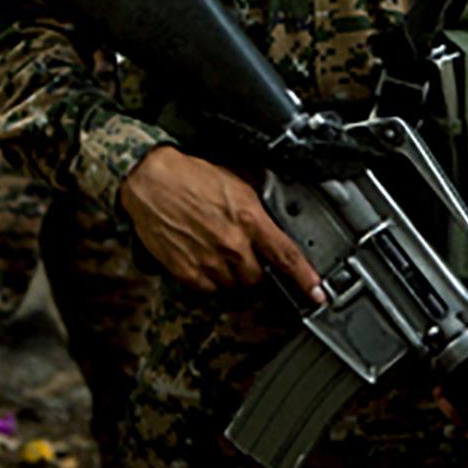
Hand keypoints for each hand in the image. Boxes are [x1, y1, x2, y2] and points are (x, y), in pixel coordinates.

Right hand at [118, 148, 324, 300]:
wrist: (150, 179)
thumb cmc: (189, 175)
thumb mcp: (236, 180)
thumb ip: (257, 205)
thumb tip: (273, 217)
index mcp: (249, 219)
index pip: (286, 256)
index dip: (306, 278)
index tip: (318, 293)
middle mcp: (232, 244)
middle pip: (259, 277)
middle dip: (255, 268)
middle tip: (242, 251)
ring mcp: (209, 261)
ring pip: (235, 286)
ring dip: (232, 275)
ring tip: (218, 251)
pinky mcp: (187, 271)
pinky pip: (209, 289)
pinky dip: (210, 280)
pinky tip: (203, 259)